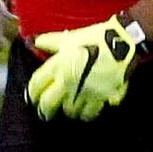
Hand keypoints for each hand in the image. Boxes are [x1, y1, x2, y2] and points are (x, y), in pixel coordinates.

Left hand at [25, 15, 146, 119]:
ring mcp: (84, 92)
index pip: (36, 84)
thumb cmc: (94, 37)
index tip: (32, 97)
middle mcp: (67, 83)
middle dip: (44, 110)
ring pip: (69, 111)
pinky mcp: (101, 98)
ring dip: (67, 111)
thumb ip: (50, 41)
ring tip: (67, 110)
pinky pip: (90, 113)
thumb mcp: (69, 37)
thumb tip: (35, 41)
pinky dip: (86, 114)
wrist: (121, 43)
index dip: (32, 92)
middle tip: (44, 113)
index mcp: (58, 66)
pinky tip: (86, 112)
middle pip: (48, 104)